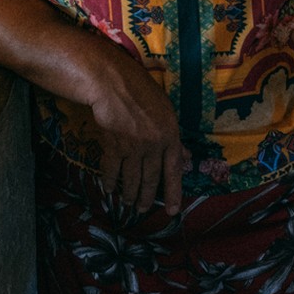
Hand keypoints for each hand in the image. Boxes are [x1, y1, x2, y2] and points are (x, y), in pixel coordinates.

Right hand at [82, 43, 184, 215]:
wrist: (113, 82)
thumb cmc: (140, 90)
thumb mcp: (165, 109)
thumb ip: (173, 136)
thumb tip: (185, 156)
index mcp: (170, 134)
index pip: (174, 169)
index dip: (174, 191)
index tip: (173, 211)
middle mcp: (153, 144)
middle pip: (151, 178)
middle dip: (147, 197)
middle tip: (143, 210)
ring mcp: (133, 147)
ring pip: (132, 178)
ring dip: (129, 193)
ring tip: (128, 203)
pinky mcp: (114, 146)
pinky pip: (112, 170)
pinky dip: (110, 181)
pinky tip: (109, 189)